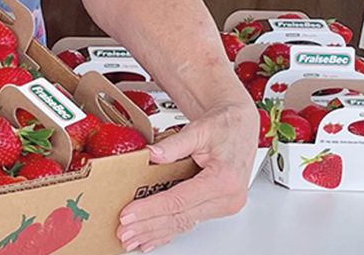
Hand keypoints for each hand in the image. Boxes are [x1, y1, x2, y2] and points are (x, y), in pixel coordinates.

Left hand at [116, 99, 257, 251]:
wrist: (240, 124)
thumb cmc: (225, 125)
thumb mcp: (199, 129)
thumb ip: (175, 144)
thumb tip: (152, 155)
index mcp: (224, 180)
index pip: (179, 201)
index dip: (150, 209)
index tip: (128, 215)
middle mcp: (227, 198)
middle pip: (179, 218)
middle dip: (147, 227)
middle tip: (123, 232)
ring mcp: (224, 205)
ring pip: (183, 224)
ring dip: (155, 233)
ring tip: (131, 239)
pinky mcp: (217, 206)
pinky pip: (189, 221)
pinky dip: (168, 231)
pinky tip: (152, 238)